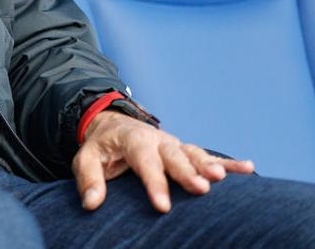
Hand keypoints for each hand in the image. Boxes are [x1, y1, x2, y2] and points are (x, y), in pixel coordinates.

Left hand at [73, 110, 253, 212]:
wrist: (113, 126)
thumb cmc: (101, 147)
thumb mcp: (85, 157)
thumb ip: (88, 178)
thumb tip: (91, 204)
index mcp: (132, 139)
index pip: (143, 160)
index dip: (154, 183)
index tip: (163, 206)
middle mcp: (157, 140)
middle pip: (174, 156)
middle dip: (188, 172)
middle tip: (201, 188)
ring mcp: (174, 145)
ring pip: (194, 154)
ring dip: (209, 165)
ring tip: (223, 178)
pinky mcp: (185, 152)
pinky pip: (208, 156)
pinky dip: (228, 162)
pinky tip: (248, 169)